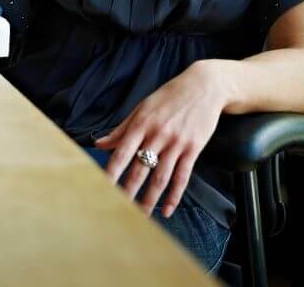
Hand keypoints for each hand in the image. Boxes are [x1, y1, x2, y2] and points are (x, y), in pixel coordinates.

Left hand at [93, 60, 227, 217]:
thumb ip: (121, 128)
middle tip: (118, 210)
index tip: (102, 188)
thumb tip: (99, 143)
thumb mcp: (142, 108)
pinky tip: (167, 209)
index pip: (122, 152)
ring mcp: (176, 143)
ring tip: (140, 216)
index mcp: (141, 123)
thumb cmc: (169, 97)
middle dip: (128, 191)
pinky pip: (182, 177)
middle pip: (140, 169)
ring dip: (150, 199)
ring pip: (160, 177)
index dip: (112, 172)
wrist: (204, 87)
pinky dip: (174, 195)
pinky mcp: (193, 149)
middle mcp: (158, 134)